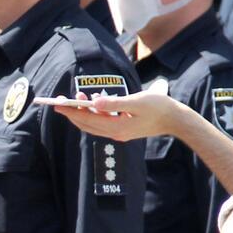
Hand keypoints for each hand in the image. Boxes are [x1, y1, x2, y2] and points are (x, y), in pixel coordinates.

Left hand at [44, 88, 193, 141]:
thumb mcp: (136, 101)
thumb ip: (115, 103)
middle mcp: (115, 133)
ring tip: (74, 99)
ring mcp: (119, 133)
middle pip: (87, 124)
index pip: (88, 119)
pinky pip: (102, 123)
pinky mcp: (123, 129)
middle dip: (72, 113)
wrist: (174, 119)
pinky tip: (92, 103)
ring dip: (82, 113)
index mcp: (117, 127)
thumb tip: (94, 102)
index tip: (57, 104)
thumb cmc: (158, 107)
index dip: (71, 112)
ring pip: (94, 124)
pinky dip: (94, 114)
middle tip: (58, 101)